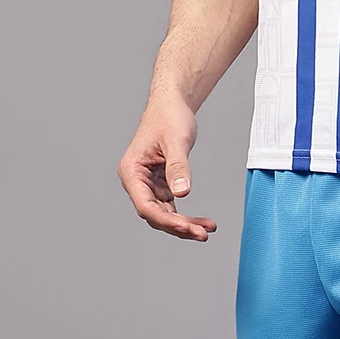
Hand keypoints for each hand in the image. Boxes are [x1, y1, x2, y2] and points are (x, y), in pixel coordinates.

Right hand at [117, 95, 217, 241]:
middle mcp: (136, 181)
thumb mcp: (176, 141)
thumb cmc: (169, 117)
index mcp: (131, 172)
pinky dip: (186, 215)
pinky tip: (203, 223)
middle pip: (155, 214)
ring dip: (185, 224)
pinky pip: (172, 206)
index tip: (186, 227)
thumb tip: (182, 192)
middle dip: (178, 226)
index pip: (145, 205)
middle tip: (202, 234)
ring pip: (164, 214)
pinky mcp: (160, 184)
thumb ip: (178, 167)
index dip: (166, 220)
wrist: (172, 105)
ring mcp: (148, 184)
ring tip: (208, 229)